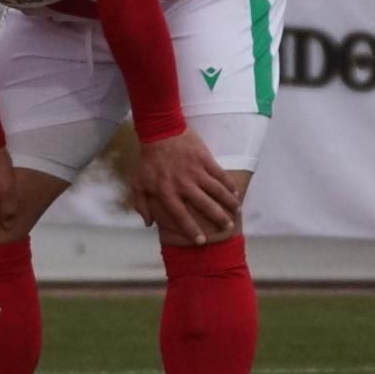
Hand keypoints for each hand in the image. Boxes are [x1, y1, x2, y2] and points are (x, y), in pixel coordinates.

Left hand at [130, 128, 240, 244]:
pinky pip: (220, 175)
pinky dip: (229, 185)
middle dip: (218, 218)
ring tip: (236, 212)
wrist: (160, 132)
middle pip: (205, 205)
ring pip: (217, 191)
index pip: (181, 216)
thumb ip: (142, 205)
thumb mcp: (138, 183)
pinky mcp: (205, 159)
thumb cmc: (148, 160)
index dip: (192, 230)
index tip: (201, 241)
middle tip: (227, 227)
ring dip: (228, 203)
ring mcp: (196, 171)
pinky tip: (235, 193)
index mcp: (166, 192)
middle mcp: (183, 184)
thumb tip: (148, 223)